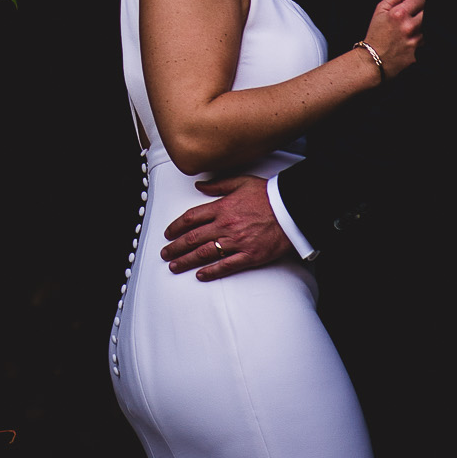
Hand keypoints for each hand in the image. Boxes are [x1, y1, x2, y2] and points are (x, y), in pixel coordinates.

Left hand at [158, 175, 292, 280]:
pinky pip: (226, 266)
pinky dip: (211, 272)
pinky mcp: (249, 255)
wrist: (292, 210)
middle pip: (193, 238)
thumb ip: (218, 184)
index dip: (176, 227)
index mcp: (221, 207)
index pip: (191, 218)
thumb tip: (199, 185)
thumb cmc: (268, 195)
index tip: (168, 233)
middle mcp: (225, 225)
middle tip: (164, 254)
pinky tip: (200, 275)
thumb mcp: (240, 181)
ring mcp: (237, 242)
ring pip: (205, 253)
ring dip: (186, 261)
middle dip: (175, 247)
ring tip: (174, 266)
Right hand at [361, 0, 425, 78]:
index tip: (416, 2)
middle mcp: (409, 27)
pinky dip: (419, 39)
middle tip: (412, 16)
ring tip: (407, 31)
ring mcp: (416, 41)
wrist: (373, 60)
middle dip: (421, 12)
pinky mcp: (419, 52)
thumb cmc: (376, 34)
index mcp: (399, 14)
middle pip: (428, 11)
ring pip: (427, 26)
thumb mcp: (380, 9)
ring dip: (420, 26)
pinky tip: (407, 42)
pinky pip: (425, 41)